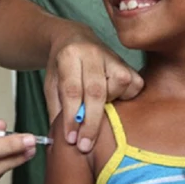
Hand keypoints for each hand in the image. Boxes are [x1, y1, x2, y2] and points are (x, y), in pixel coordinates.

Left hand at [44, 30, 143, 152]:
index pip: (72, 90)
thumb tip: (62, 140)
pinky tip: (112, 100)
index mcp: (69, 55)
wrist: (74, 39)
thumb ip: (57, 109)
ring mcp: (113, 57)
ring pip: (118, 86)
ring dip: (109, 106)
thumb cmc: (62, 66)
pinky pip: (133, 86)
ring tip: (96, 111)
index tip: (71, 139)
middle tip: (85, 145)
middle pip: (96, 91)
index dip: (72, 116)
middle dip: (91, 122)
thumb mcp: (51, 84)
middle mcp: (92, 53)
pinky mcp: (128, 63)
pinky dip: (124, 99)